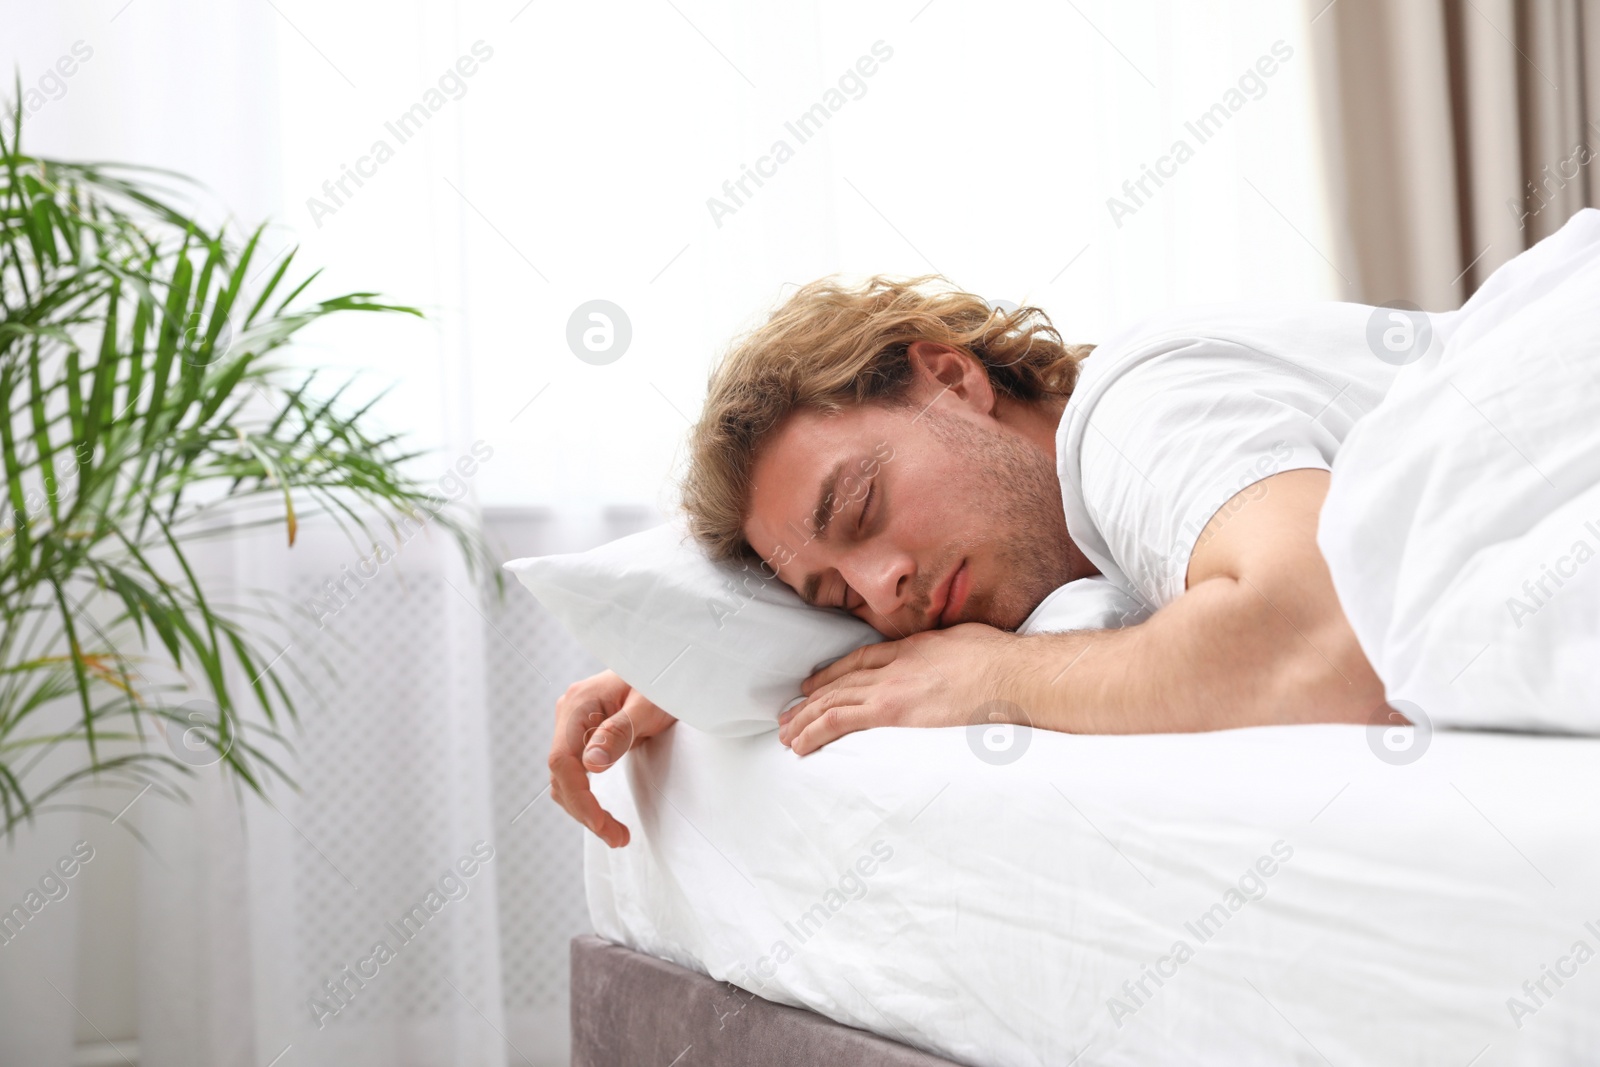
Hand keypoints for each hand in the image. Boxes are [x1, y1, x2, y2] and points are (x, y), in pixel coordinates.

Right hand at [548, 670, 675, 847]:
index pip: (563, 762)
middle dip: (584, 811)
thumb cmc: (662, 682)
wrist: (668, 667)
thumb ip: (619, 733)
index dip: (579, 799)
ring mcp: (573, 724)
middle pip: (560, 774)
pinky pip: (575, 772)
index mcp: (578, 704)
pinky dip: (586, 796)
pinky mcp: (583, 734)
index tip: (602, 825)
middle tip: (618, 838)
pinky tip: (603, 815)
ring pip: (565, 778)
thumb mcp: (648, 707)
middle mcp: (569, 713)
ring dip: (584, 809)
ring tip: (616, 834)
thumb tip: (591, 765)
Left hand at [778, 623, 1014, 754]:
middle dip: (812, 699)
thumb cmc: (1004, 664)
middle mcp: (895, 665)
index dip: (834, 672)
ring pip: (834, 701)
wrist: (1013, 675)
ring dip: (806, 718)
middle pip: (841, 681)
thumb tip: (952, 665)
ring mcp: (891, 687)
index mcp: (913, 648)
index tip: (815, 683)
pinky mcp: (892, 711)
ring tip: (787, 733)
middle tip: (789, 714)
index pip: (862, 660)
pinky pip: (841, 720)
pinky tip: (800, 742)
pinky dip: (815, 730)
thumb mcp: (968, 644)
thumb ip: (949, 655)